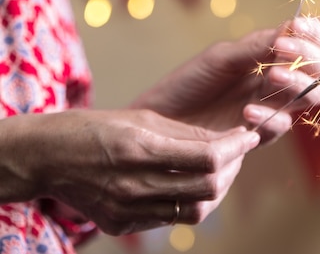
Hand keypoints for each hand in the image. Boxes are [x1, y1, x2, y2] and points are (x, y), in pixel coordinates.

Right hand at [0, 110, 259, 234]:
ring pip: (195, 211)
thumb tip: (225, 140)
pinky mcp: (122, 225)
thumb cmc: (95, 128)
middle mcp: (135, 185)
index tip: (248, 135)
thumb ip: (185, 133)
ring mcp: (128, 210)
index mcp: (140, 149)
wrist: (47, 158)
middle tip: (237, 151)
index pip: (208, 157)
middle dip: (233, 167)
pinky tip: (187, 183)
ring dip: (214, 190)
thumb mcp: (142, 117)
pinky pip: (170, 219)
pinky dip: (187, 202)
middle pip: (208, 187)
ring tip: (216, 170)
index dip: (236, 146)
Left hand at [132, 17, 319, 143]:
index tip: (298, 27)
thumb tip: (291, 28)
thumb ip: (257, 46)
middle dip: (309, 57)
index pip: (313, 43)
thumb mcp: (221, 57)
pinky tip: (246, 112)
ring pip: (311, 96)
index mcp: (271, 57)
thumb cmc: (188, 83)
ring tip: (271, 75)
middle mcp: (277, 82)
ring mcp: (272, 107)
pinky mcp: (259, 134)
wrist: (159, 122)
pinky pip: (281, 125)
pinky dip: (270, 116)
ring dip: (297, 83)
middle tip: (282, 49)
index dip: (314, 34)